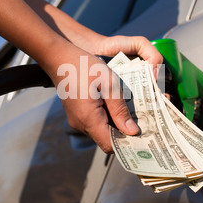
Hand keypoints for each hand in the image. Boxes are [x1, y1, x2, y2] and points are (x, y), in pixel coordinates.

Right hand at [49, 37, 162, 153]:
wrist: (59, 56)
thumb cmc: (84, 66)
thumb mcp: (109, 84)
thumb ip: (120, 109)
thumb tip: (132, 131)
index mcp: (89, 119)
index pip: (110, 145)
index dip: (127, 145)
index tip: (143, 138)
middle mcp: (80, 124)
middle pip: (107, 139)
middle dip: (125, 133)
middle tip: (143, 124)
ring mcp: (77, 119)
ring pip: (102, 130)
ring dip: (117, 124)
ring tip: (132, 112)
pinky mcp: (76, 113)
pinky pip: (95, 122)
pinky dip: (108, 117)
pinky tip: (117, 104)